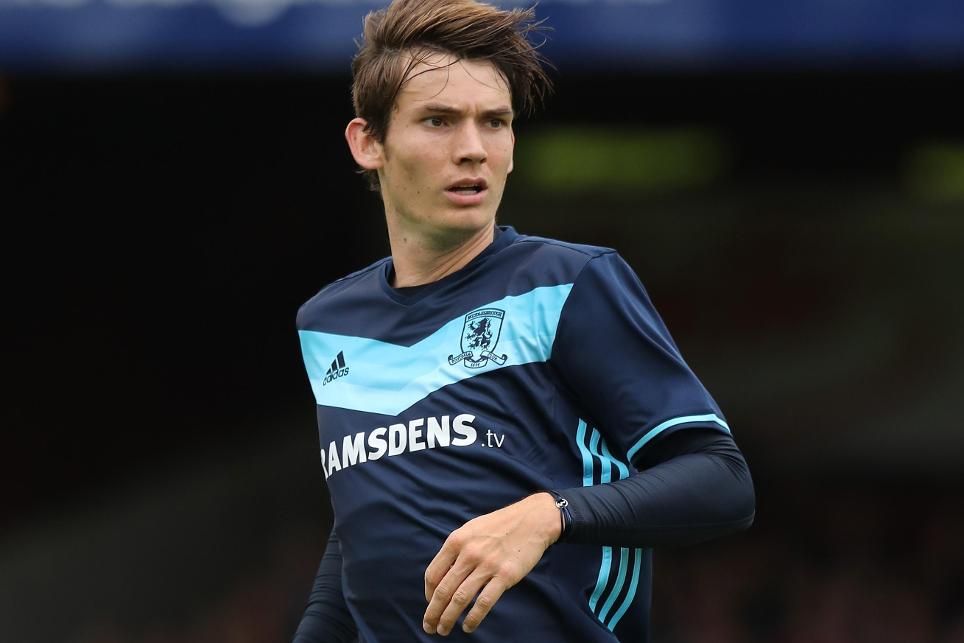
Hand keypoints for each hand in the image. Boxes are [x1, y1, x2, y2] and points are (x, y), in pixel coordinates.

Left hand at [422, 492, 561, 635]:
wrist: (532, 519)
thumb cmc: (499, 525)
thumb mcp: (471, 530)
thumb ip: (456, 550)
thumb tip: (442, 576)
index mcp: (457, 541)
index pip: (433, 574)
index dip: (428, 594)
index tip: (431, 604)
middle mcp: (469, 553)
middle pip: (443, 590)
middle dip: (433, 613)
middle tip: (429, 627)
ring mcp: (487, 565)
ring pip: (460, 599)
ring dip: (448, 619)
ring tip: (443, 630)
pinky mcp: (505, 575)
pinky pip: (484, 602)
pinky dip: (473, 618)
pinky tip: (468, 627)